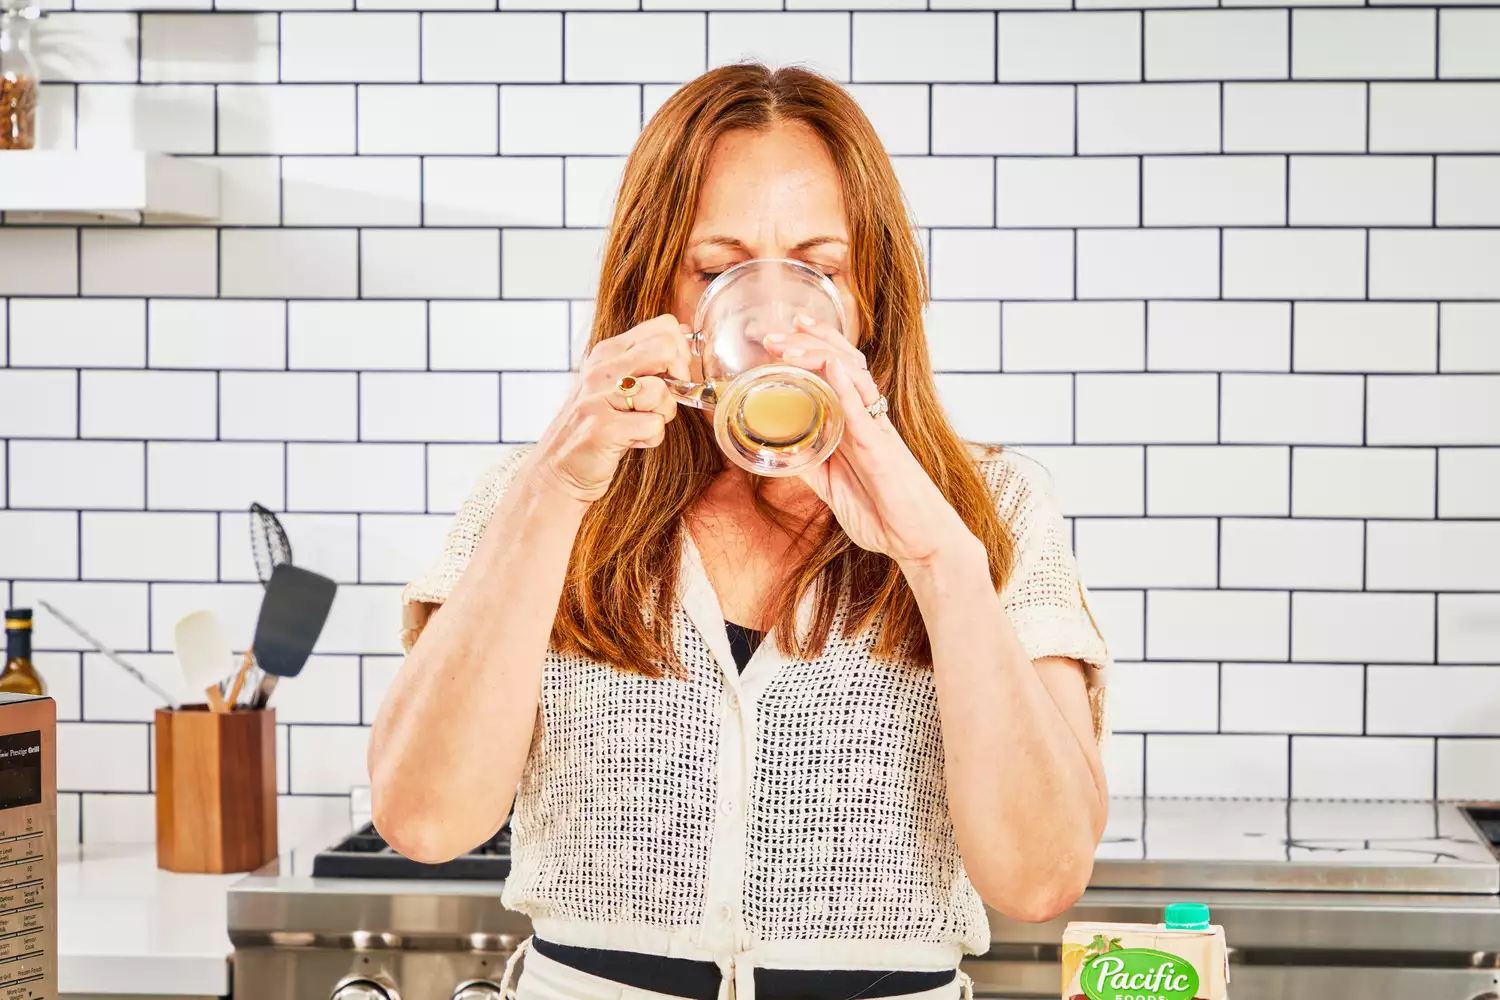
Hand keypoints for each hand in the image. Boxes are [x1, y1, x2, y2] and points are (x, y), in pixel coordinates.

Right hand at [529, 315, 689, 502]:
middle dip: (679, 379)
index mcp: (608, 352)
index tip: (672, 376)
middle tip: (662, 401)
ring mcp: (598, 397)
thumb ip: (647, 357)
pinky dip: (651, 439)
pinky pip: (653, 426)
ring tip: (641, 424)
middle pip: (666, 349)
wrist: (558, 468)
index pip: (664, 327)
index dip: (680, 352)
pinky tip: (631, 442)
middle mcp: (601, 369)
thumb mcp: (617, 382)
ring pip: (661, 391)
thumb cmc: (597, 425)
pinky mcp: (601, 428)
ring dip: (663, 414)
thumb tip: (685, 332)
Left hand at [763, 318, 981, 569]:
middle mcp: (870, 419)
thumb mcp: (834, 489)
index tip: (781, 335)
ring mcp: (877, 432)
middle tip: (771, 335)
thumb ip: (813, 467)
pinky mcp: (882, 451)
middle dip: (808, 342)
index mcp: (858, 425)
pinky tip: (831, 368)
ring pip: (853, 378)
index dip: (812, 347)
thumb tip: (784, 455)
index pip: (836, 372)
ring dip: (818, 357)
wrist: (921, 542)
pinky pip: (863, 413)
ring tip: (788, 347)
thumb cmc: (885, 515)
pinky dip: (846, 388)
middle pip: (843, 363)